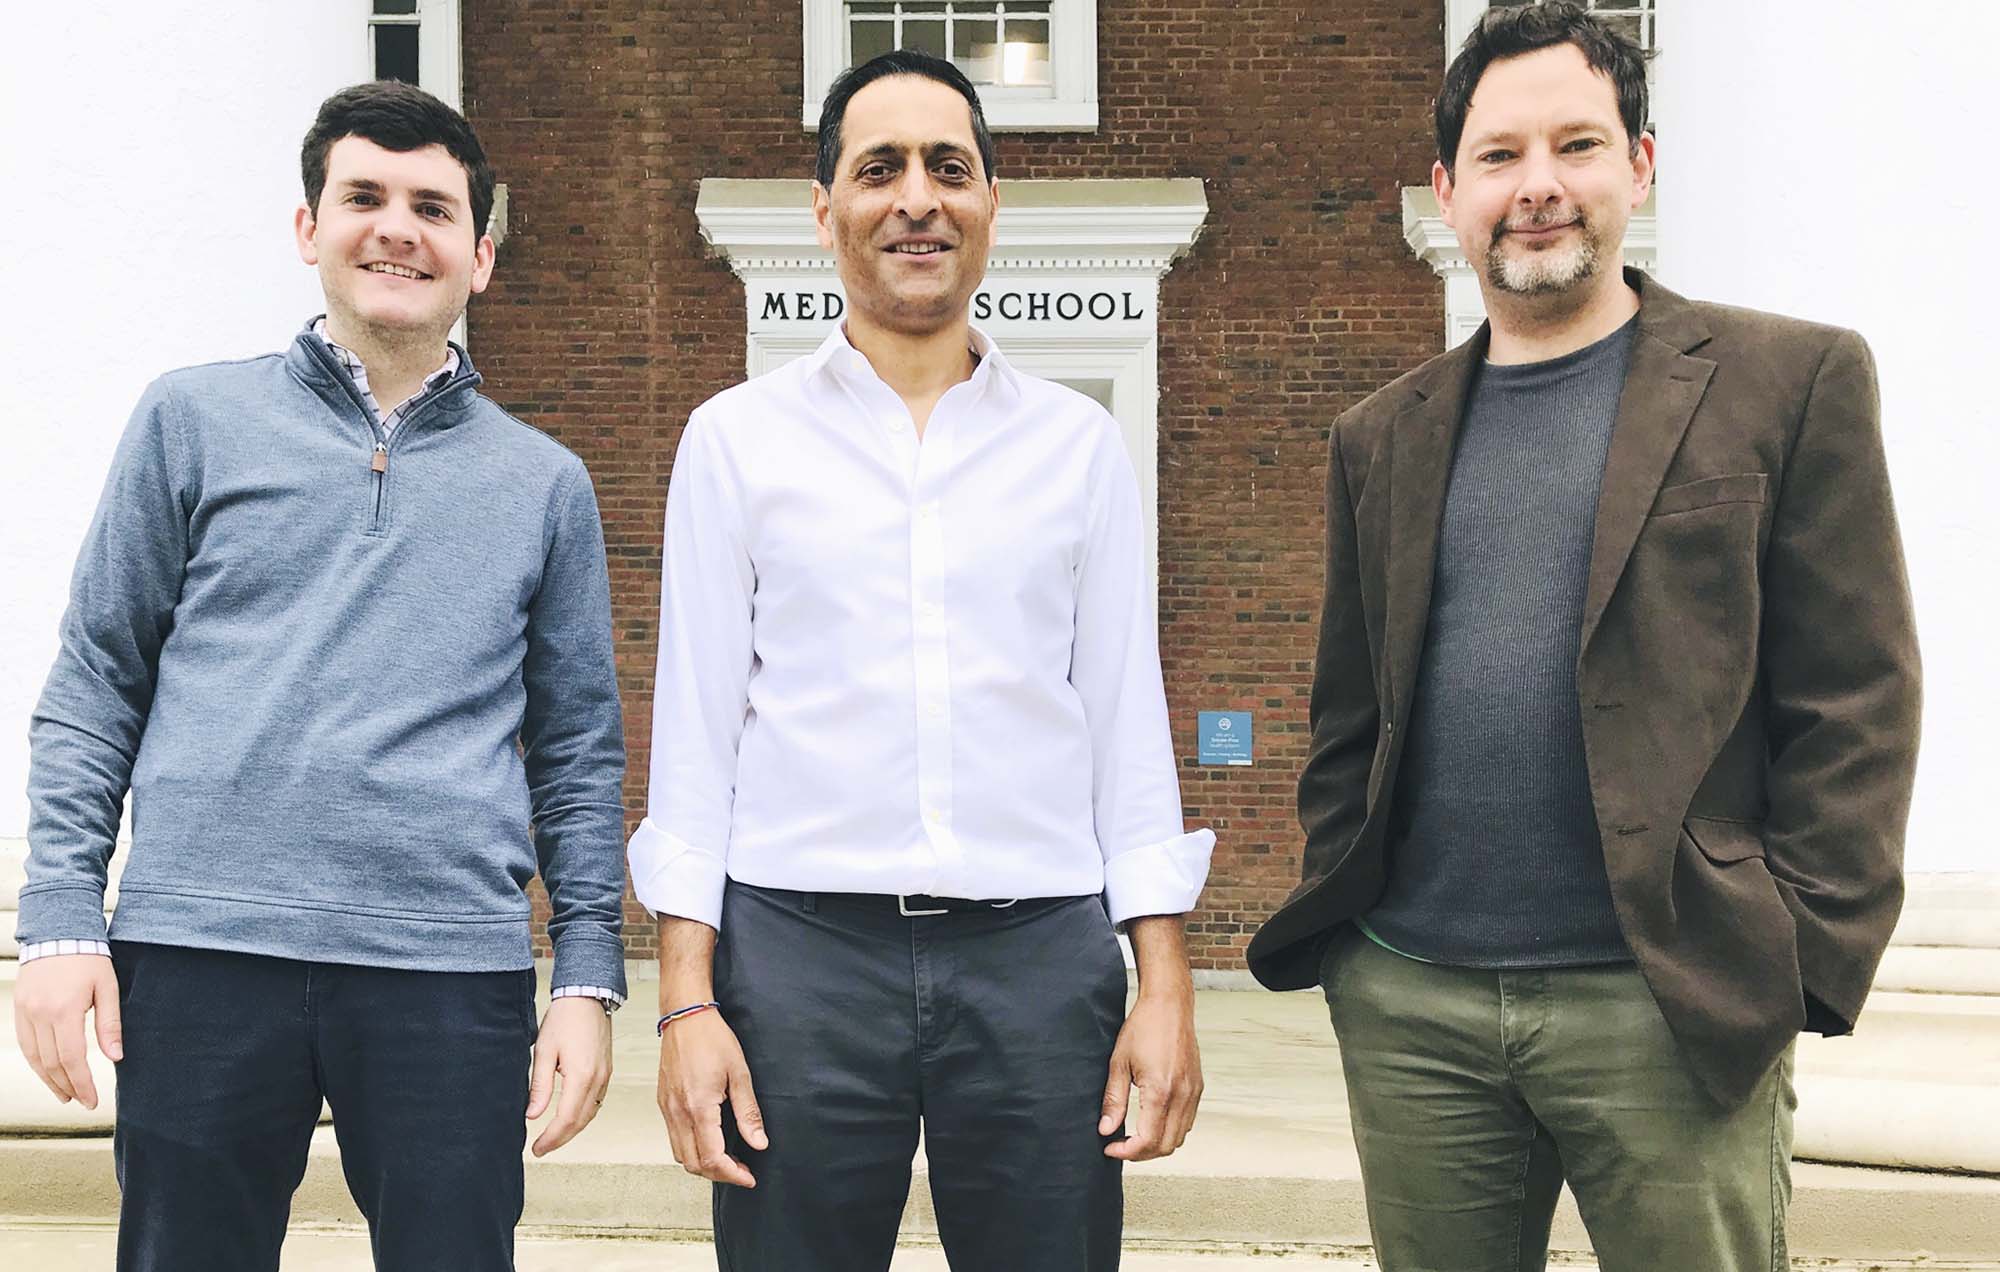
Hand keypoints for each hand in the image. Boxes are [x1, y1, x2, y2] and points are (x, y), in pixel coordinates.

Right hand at [12, 953, 121, 1109]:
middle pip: (51, 1063)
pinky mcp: (18, 1009)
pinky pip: (25, 1044)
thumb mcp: (108, 988)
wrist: (58, 932)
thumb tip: (116, 1057)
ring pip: (34, 1057)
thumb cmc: (89, 958)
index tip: (92, 1101)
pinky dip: (36, 1062)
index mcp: (64, 1010)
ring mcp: (25, 1012)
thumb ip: (110, 1024)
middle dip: (68, 1086)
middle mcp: (40, 1015)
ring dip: (49, 1080)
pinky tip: (48, 1072)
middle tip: (82, 1101)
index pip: (72, 1059)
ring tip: (65, 1095)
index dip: (82, 1084)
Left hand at [525, 995, 612, 1156]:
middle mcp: (598, 1079)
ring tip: (554, 1137)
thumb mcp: (543, 1052)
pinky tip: (571, 1117)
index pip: (566, 1119)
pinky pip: (597, 1101)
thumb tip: (533, 1115)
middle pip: (581, 1122)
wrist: (587, 996)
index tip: (536, 1148)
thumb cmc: (564, 1019)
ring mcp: (605, 1075)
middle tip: (542, 1148)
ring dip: (573, 1129)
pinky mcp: (607, 1070)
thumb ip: (539, 1087)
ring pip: (591, 1114)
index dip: (551, 1139)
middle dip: (561, 1139)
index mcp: (581, 1076)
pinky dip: (583, 1115)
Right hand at [656, 1009, 765, 1187]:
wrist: (685, 1016)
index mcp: (698, 1107)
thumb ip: (748, 1112)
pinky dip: (691, 1149)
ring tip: (728, 1158)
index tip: (749, 1177)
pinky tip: (710, 1139)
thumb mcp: (739, 1073)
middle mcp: (678, 1113)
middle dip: (719, 1174)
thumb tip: (758, 1143)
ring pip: (680, 1155)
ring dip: (703, 1164)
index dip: (732, 1174)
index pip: (712, 1158)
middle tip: (742, 1169)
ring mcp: (667, 1109)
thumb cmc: (712, 1039)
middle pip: (693, 1164)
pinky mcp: (663, 1104)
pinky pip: (673, 1139)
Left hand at [1099, 915, 1202, 1161]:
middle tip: (1119, 1146)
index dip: (1127, 1152)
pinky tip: (1152, 1121)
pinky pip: (1187, 1122)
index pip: (1148, 1140)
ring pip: (1180, 1137)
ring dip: (1157, 1144)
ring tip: (1133, 1136)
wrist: (1170, 1005)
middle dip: (1141, 1153)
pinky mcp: (1198, 1087)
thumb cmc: (1143, 1028)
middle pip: (1166, 1146)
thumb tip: (1106, 1130)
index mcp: (1161, 1091)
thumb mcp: (1118, 1063)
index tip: (1110, 1148)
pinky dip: (1171, 1131)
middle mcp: (1182, 1095)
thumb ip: (1113, 1100)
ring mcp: (1194, 1092)